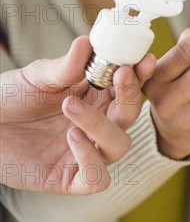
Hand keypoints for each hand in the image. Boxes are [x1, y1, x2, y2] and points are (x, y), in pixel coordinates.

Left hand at [0, 36, 154, 193]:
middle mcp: (97, 124)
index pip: (129, 87)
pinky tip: (71, 139)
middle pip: (131, 115)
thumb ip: (65, 66)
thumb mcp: (36, 77)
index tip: (143, 60)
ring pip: (119, 145)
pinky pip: (97, 179)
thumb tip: (87, 42)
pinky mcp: (70, 178)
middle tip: (118, 74)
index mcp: (95, 97)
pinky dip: (91, 161)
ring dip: (102, 127)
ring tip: (69, 107)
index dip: (141, 75)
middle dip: (130, 95)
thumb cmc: (8, 99)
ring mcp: (86, 152)